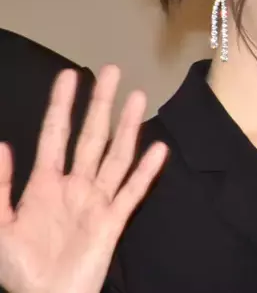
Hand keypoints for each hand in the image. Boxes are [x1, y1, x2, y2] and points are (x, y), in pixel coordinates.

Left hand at [0, 65, 167, 292]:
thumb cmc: (20, 267)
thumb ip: (0, 188)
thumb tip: (2, 145)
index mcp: (45, 183)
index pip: (55, 134)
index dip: (61, 105)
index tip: (69, 75)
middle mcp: (76, 183)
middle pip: (92, 136)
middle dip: (101, 103)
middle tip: (113, 71)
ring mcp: (98, 200)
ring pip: (116, 155)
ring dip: (127, 128)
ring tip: (138, 97)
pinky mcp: (114, 219)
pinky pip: (132, 191)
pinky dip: (146, 171)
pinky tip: (158, 150)